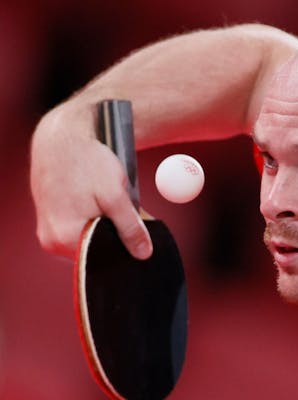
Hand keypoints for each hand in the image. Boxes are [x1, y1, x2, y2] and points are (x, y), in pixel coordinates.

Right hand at [30, 102, 152, 259]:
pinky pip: (77, 231)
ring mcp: (48, 232)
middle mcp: (52, 241)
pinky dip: (94, 222)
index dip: (125, 251)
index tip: (141, 240)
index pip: (102, 260)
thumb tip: (144, 254)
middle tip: (132, 217)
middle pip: (94, 252)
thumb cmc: (88, 162)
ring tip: (112, 205)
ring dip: (105, 229)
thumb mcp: (115, 195)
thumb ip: (129, 227)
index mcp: (65, 238)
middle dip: (116, 238)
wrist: (61, 138)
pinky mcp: (50, 222)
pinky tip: (100, 205)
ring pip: (87, 241)